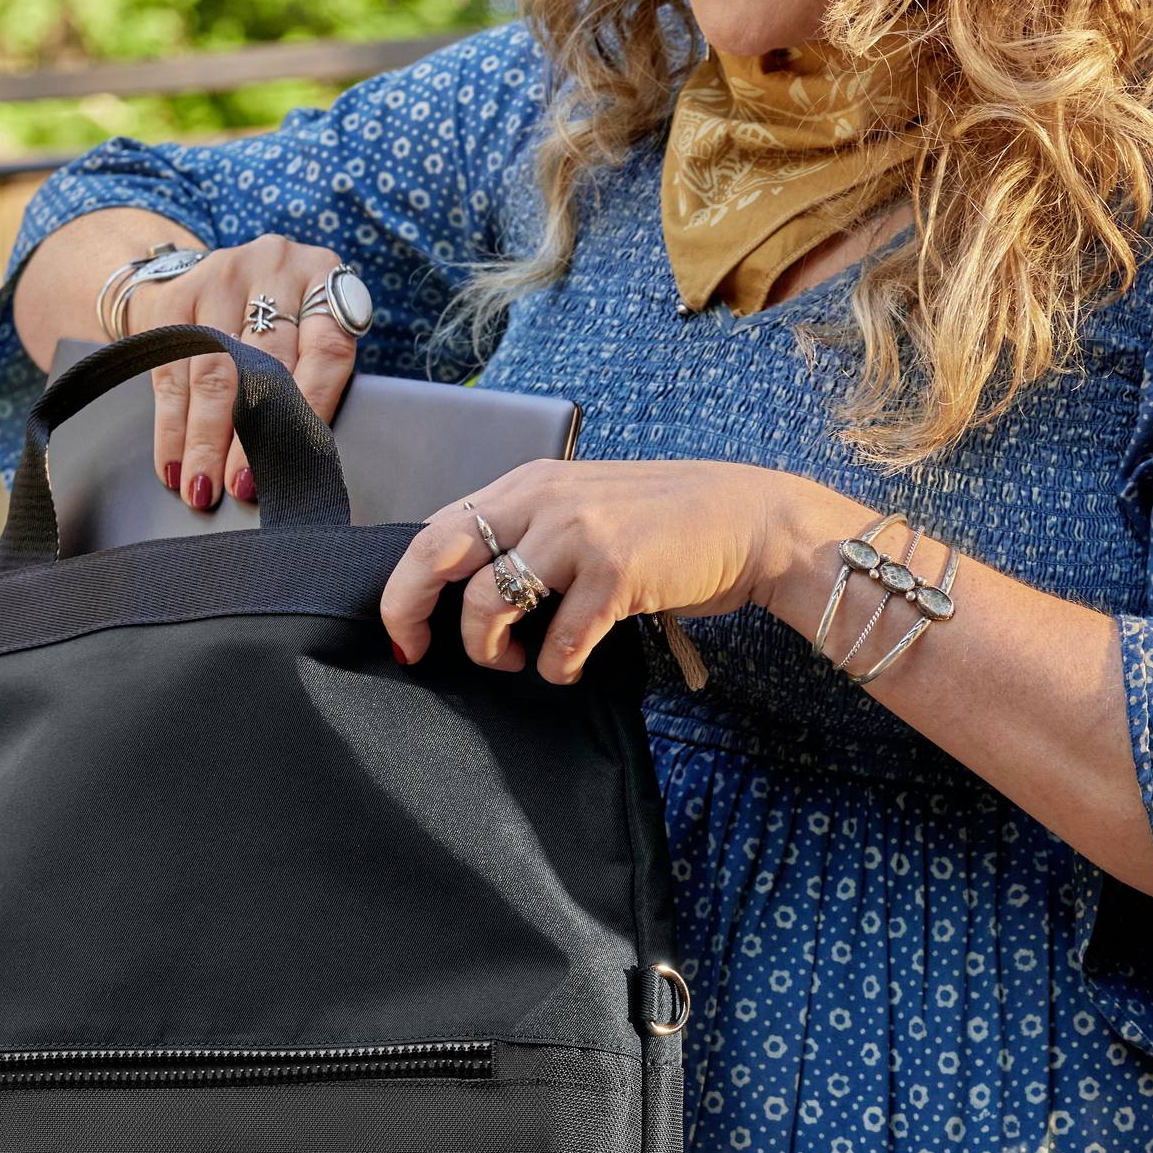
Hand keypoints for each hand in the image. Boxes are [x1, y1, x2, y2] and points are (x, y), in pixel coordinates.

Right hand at [124, 234, 361, 511]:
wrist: (216, 276)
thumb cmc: (275, 322)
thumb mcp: (306, 334)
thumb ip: (310, 381)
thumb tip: (298, 463)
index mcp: (324, 278)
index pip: (325, 353)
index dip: (308, 412)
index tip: (290, 461)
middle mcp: (275, 267)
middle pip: (261, 364)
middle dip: (246, 435)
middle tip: (236, 487)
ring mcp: (222, 276)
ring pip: (211, 371)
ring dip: (202, 439)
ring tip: (199, 486)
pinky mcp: (177, 295)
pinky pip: (170, 371)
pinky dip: (170, 425)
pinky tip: (172, 462)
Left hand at [381, 460, 832, 681]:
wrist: (748, 520)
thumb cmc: (657, 524)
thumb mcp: (577, 509)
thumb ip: (522, 533)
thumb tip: (457, 591)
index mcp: (525, 484)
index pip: (435, 531)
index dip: (404, 588)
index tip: (404, 634)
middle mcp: (543, 500)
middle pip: (440, 556)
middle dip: (413, 613)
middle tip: (419, 653)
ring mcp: (579, 534)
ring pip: (490, 603)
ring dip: (491, 650)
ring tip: (515, 661)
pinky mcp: (617, 573)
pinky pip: (558, 641)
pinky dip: (555, 668)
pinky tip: (566, 668)